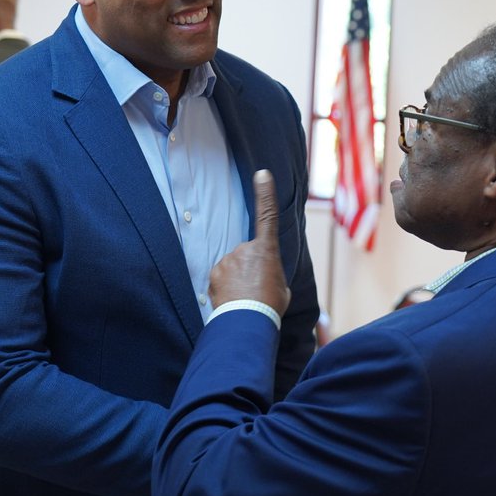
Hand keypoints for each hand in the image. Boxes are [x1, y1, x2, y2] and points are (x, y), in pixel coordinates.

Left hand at [208, 170, 290, 315]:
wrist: (247, 321)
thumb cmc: (269, 305)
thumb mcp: (281, 287)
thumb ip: (271, 274)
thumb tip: (263, 277)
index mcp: (266, 249)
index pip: (267, 215)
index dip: (265, 193)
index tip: (262, 174)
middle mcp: (244, 249)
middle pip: (246, 254)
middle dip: (249, 269)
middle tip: (256, 289)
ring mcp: (227, 260)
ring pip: (232, 266)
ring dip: (237, 279)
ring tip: (244, 298)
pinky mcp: (214, 273)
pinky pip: (220, 277)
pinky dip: (225, 288)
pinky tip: (232, 300)